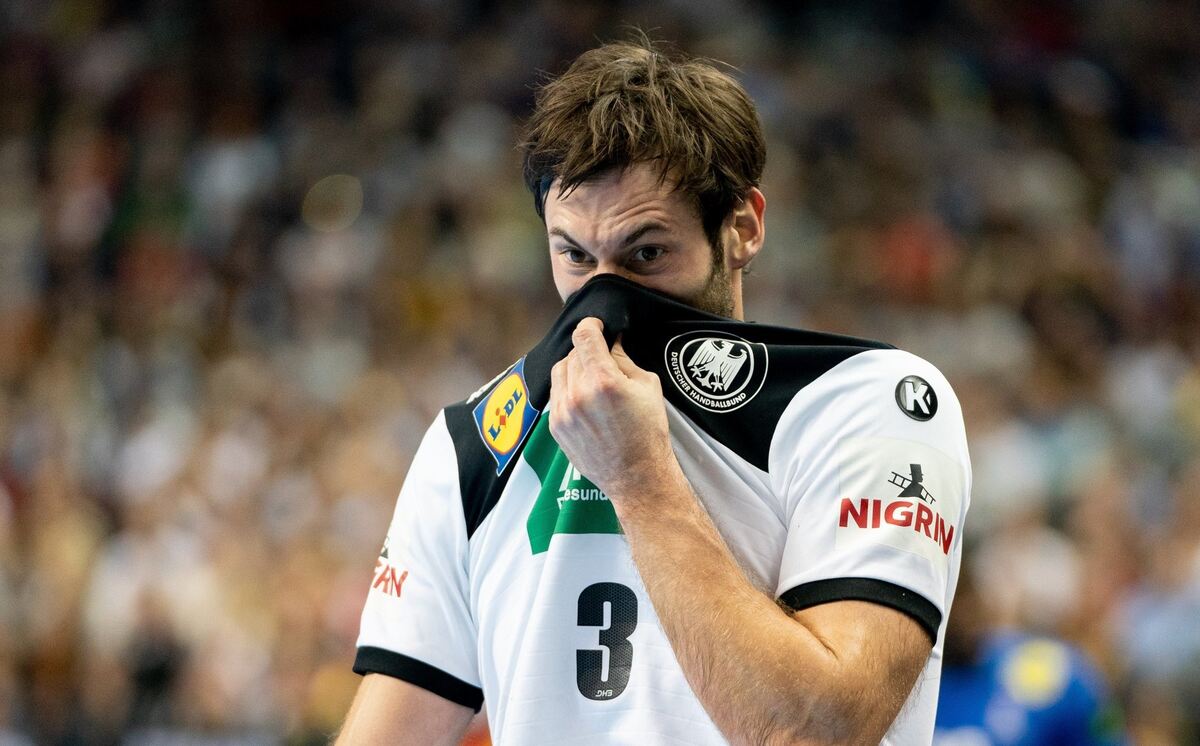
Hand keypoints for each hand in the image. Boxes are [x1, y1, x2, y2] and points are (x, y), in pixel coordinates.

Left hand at [548, 317, 679, 504]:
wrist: (636, 476)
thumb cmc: (648, 432)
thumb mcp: (647, 386)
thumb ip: (623, 359)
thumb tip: (610, 341)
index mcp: (603, 380)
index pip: (584, 335)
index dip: (591, 325)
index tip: (597, 326)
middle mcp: (578, 394)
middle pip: (573, 353)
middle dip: (588, 350)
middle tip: (603, 358)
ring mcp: (563, 412)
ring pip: (560, 371)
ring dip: (574, 367)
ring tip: (592, 377)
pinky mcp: (555, 426)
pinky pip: (556, 394)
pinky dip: (568, 388)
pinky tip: (585, 398)